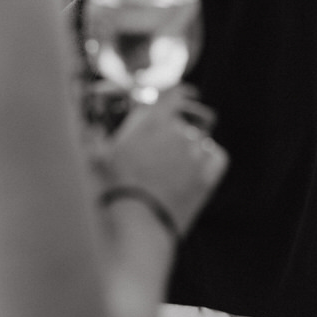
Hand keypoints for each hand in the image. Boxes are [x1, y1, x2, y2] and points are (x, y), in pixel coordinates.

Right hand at [99, 86, 227, 235]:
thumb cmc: (115, 189)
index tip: (186, 96)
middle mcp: (178, 132)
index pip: (177, 93)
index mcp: (153, 121)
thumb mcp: (103, 154)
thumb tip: (99, 130)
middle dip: (180, 131)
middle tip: (166, 151)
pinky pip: (217, 156)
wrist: (137, 222)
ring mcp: (195, 153)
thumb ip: (109, 135)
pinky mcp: (207, 175)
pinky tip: (198, 170)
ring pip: (201, 140)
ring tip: (175, 169)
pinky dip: (210, 160)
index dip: (182, 94)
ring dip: (192, 149)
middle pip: (189, 121)